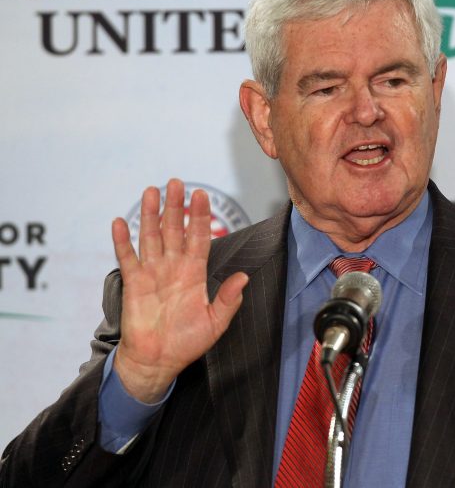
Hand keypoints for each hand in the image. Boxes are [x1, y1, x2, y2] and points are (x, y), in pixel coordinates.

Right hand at [111, 179, 248, 402]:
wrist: (158, 361)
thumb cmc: (187, 342)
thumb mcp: (215, 323)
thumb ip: (228, 300)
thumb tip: (244, 278)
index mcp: (194, 273)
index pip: (199, 237)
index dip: (201, 217)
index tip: (203, 195)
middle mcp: (173, 267)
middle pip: (175, 229)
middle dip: (176, 206)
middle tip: (177, 182)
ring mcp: (152, 272)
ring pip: (152, 236)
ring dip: (151, 214)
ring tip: (152, 191)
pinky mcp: (133, 283)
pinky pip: (127, 257)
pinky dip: (123, 240)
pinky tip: (120, 222)